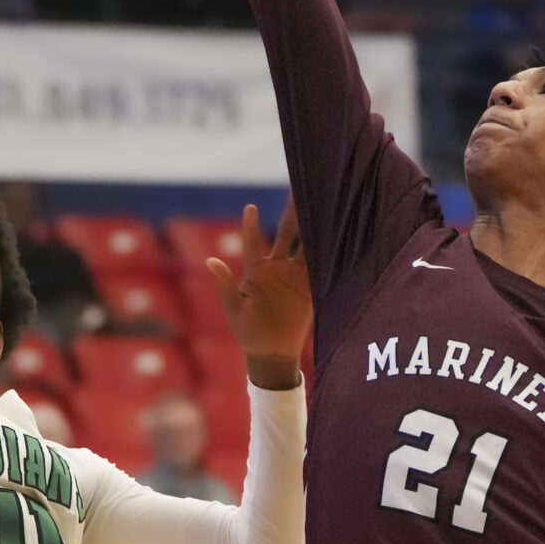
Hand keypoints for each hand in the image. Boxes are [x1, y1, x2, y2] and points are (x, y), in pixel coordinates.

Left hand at [212, 200, 309, 385]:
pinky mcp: (309, 287)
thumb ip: (226, 284)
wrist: (271, 353)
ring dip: (312, 226)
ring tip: (320, 203)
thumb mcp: (234, 308)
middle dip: (291, 214)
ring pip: (305, 245)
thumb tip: (211, 261)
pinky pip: (318, 266)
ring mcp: (294, 276)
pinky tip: (333, 233)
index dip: (251, 225)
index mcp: (256, 270)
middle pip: (284, 234)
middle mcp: (276, 268)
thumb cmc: (248, 333)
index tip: (250, 207)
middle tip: (296, 190)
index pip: (253, 241)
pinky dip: (325, 252)